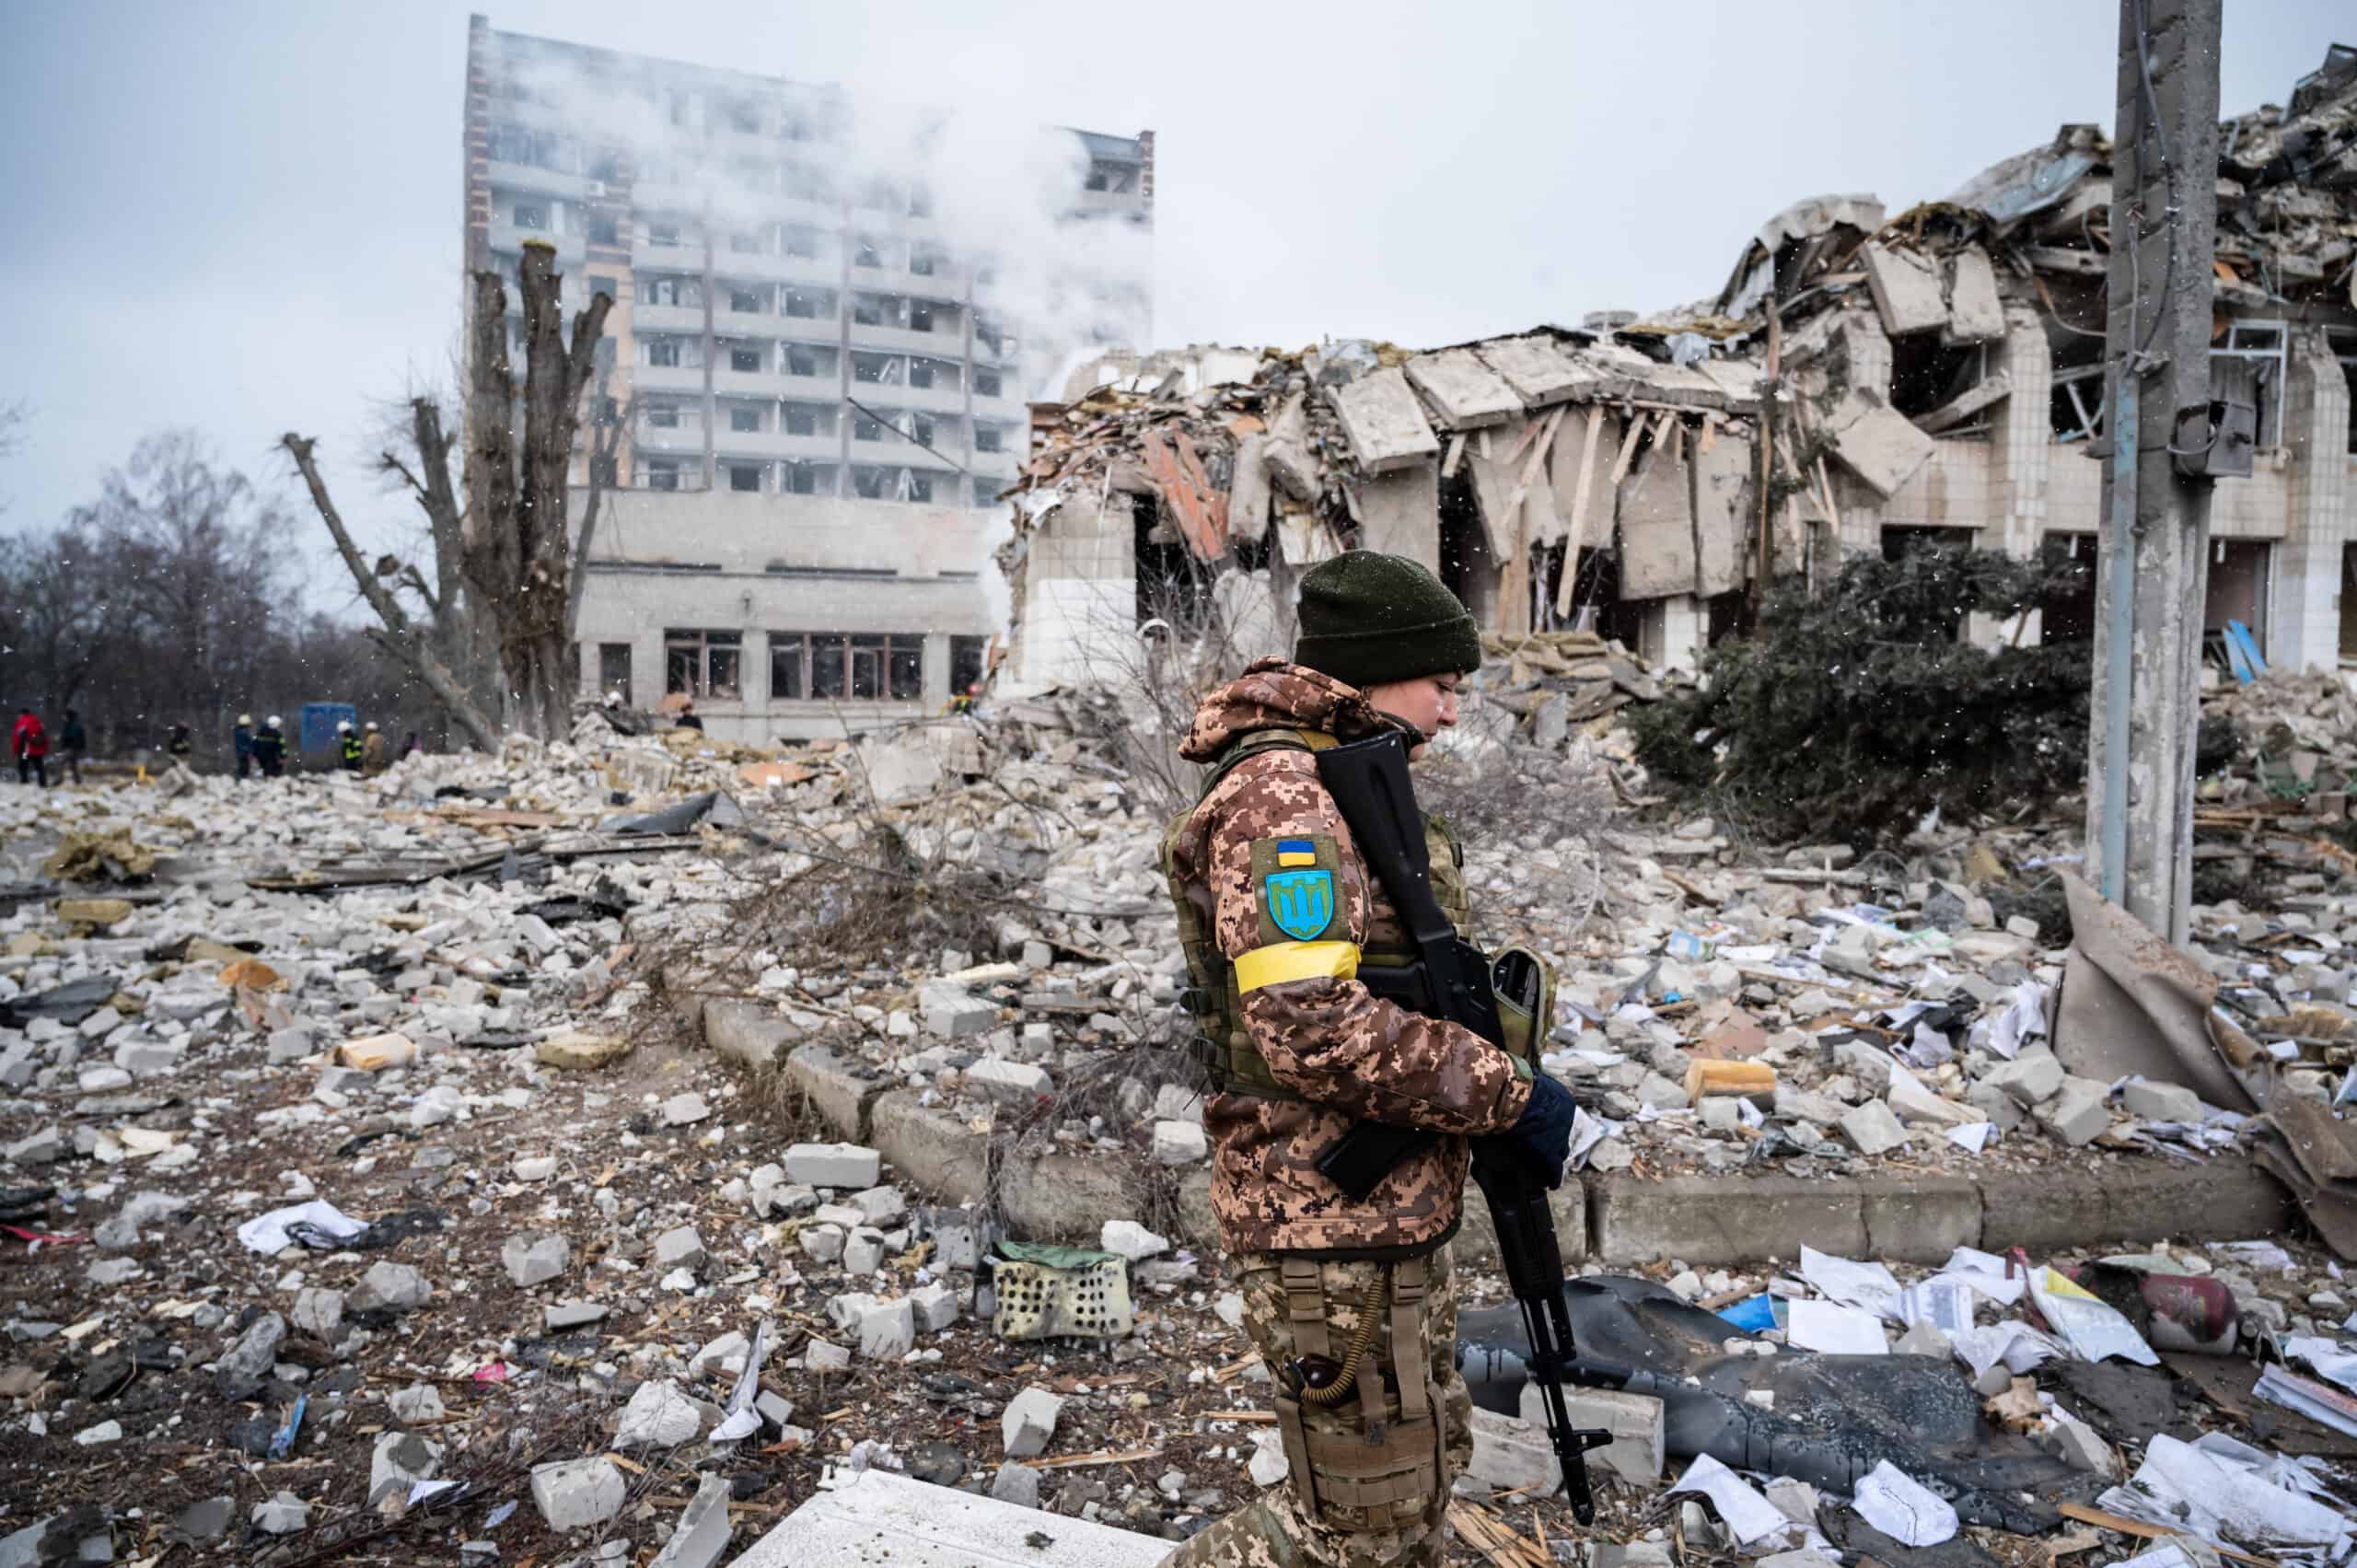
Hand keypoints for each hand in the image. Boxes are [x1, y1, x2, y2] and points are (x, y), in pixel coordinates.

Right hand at [1508, 1071, 1577, 1187]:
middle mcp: (1566, 1119)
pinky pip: (1553, 1170)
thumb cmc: (1512, 1081)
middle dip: (1554, 1144)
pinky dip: (1552, 1178)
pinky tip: (1549, 1184)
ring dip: (1551, 1161)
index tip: (1542, 1131)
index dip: (1549, 1127)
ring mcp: (1558, 1135)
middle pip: (1562, 1136)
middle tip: (1544, 1151)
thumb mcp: (1527, 1077)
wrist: (1510, 1091)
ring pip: (1559, 1153)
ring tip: (1544, 1170)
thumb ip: (1530, 1084)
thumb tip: (1524, 1078)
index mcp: (1563, 1100)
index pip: (1559, 1119)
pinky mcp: (1547, 1151)